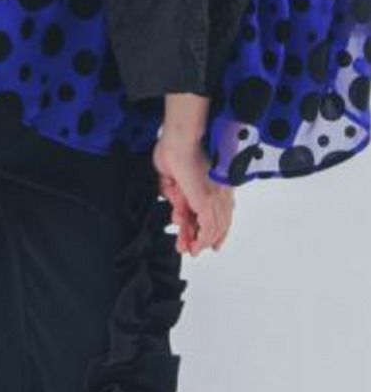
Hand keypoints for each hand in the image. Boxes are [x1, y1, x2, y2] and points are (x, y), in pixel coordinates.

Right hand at [153, 135, 234, 256]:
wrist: (178, 140)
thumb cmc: (173, 150)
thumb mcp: (171, 179)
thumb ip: (176, 194)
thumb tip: (177, 207)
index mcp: (214, 184)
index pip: (218, 211)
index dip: (212, 227)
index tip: (206, 240)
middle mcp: (220, 191)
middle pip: (218, 222)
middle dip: (205, 239)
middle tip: (194, 250)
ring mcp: (215, 196)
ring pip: (214, 227)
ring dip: (201, 242)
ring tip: (191, 251)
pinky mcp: (207, 200)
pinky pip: (208, 226)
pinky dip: (202, 239)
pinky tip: (195, 246)